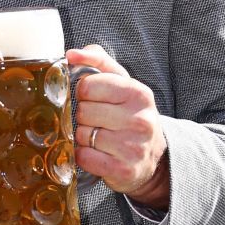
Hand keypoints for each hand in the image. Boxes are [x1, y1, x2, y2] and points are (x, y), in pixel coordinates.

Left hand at [67, 44, 169, 208]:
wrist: (153, 155)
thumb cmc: (129, 113)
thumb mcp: (120, 81)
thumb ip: (97, 60)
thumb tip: (71, 54)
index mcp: (138, 93)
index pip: (88, 86)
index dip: (82, 92)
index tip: (90, 97)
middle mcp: (141, 120)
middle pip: (83, 111)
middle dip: (83, 115)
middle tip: (95, 119)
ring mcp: (134, 147)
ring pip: (83, 135)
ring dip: (83, 136)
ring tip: (97, 136)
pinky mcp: (124, 170)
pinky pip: (85, 157)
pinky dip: (84, 155)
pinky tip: (96, 152)